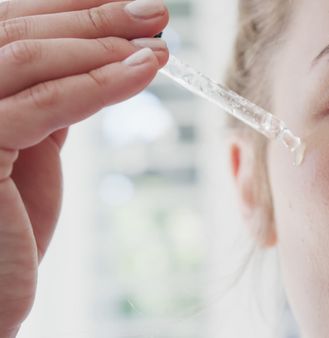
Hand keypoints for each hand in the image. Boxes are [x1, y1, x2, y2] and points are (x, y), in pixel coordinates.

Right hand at [0, 0, 168, 335]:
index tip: (126, 3)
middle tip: (154, 11)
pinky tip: (142, 71)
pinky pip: (43, 106)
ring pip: (28, 58)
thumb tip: (98, 63)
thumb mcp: (30, 152)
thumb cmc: (5, 228)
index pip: (12, 27)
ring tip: (158, 45)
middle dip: (92, 17)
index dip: (69, 7)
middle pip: (18, 32)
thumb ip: (48, 104)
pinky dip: (98, 84)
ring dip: (102, 45)